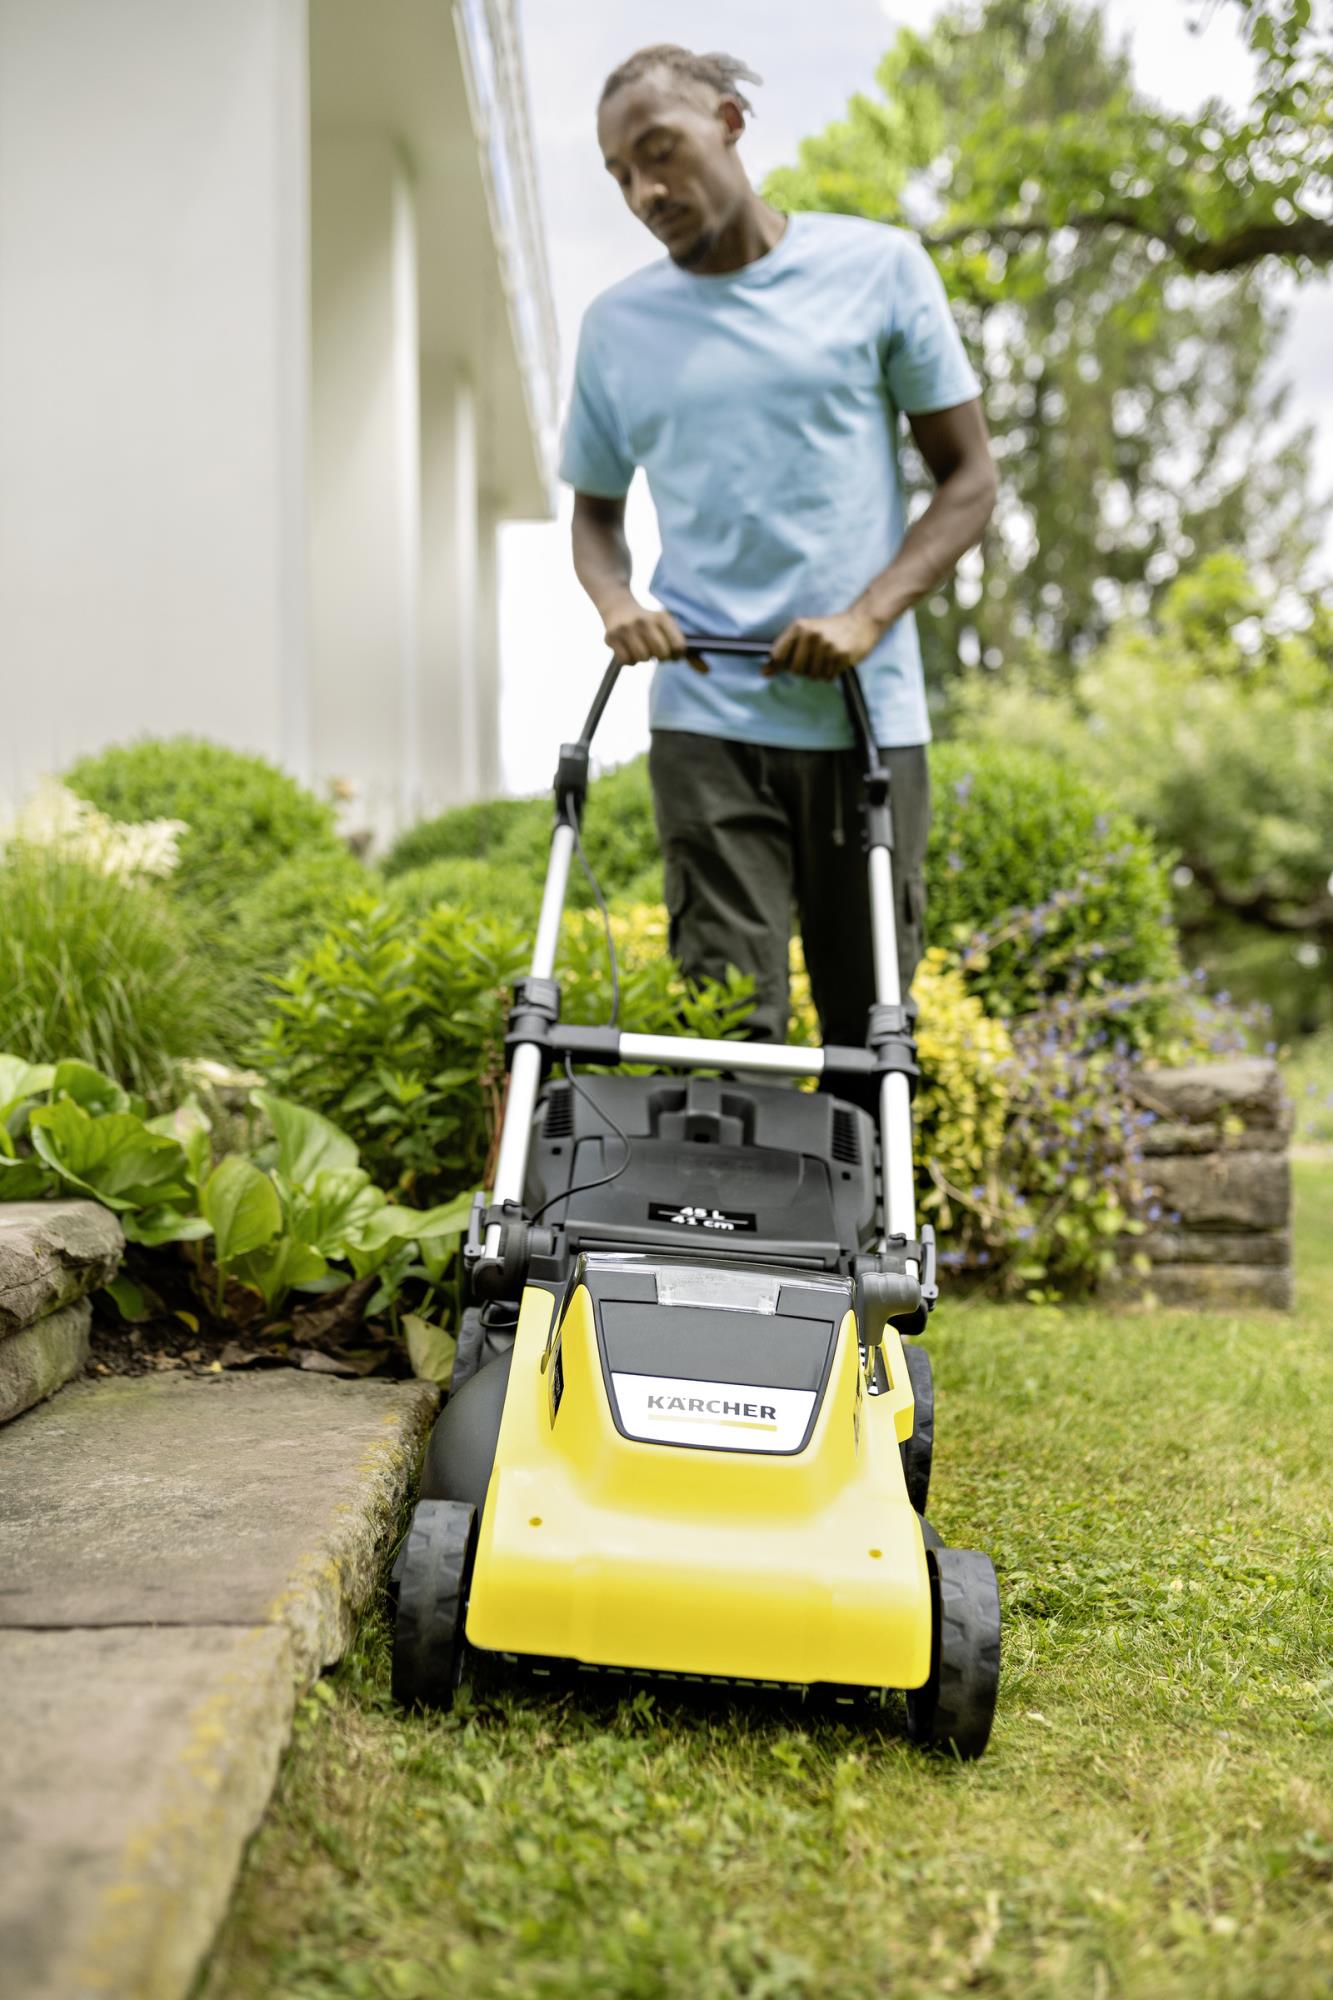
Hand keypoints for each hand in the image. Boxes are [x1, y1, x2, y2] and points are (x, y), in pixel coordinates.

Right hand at [602, 600, 707, 673]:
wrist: (617, 605)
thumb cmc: (650, 624)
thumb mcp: (669, 630)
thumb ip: (689, 652)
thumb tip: (707, 672)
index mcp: (662, 617)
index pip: (679, 647)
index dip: (677, 654)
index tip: (672, 651)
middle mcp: (644, 621)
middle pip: (662, 655)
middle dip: (661, 656)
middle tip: (655, 649)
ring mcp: (626, 629)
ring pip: (643, 659)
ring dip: (643, 658)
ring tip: (641, 647)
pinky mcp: (611, 637)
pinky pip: (626, 661)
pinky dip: (629, 660)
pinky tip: (629, 649)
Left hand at [765, 607, 884, 680]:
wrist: (862, 620)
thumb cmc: (829, 629)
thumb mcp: (805, 632)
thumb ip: (784, 652)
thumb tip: (764, 673)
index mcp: (799, 627)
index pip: (777, 655)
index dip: (781, 664)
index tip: (789, 662)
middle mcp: (812, 635)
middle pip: (795, 670)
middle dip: (804, 669)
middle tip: (814, 659)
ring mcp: (827, 646)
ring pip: (812, 676)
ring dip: (819, 673)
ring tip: (827, 659)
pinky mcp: (842, 655)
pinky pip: (828, 677)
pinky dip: (831, 674)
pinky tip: (836, 661)